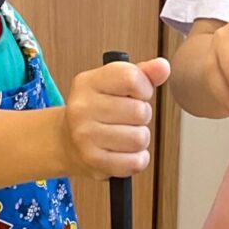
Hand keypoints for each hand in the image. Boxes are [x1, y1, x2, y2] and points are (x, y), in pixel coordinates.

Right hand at [61, 57, 169, 178]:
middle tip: (128, 118)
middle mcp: (82, 108)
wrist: (66, 141)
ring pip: (140, 138)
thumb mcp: (114, 84)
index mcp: (88, 82)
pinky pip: (135, 162)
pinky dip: (137, 159)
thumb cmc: (98, 108)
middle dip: (142, 116)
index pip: (131, 78)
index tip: (138, 94)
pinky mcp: (93, 161)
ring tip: (125, 134)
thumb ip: (142, 74)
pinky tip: (125, 152)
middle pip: (140, 111)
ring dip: (140, 138)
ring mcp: (85, 136)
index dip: (144, 88)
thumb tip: (163, 67)